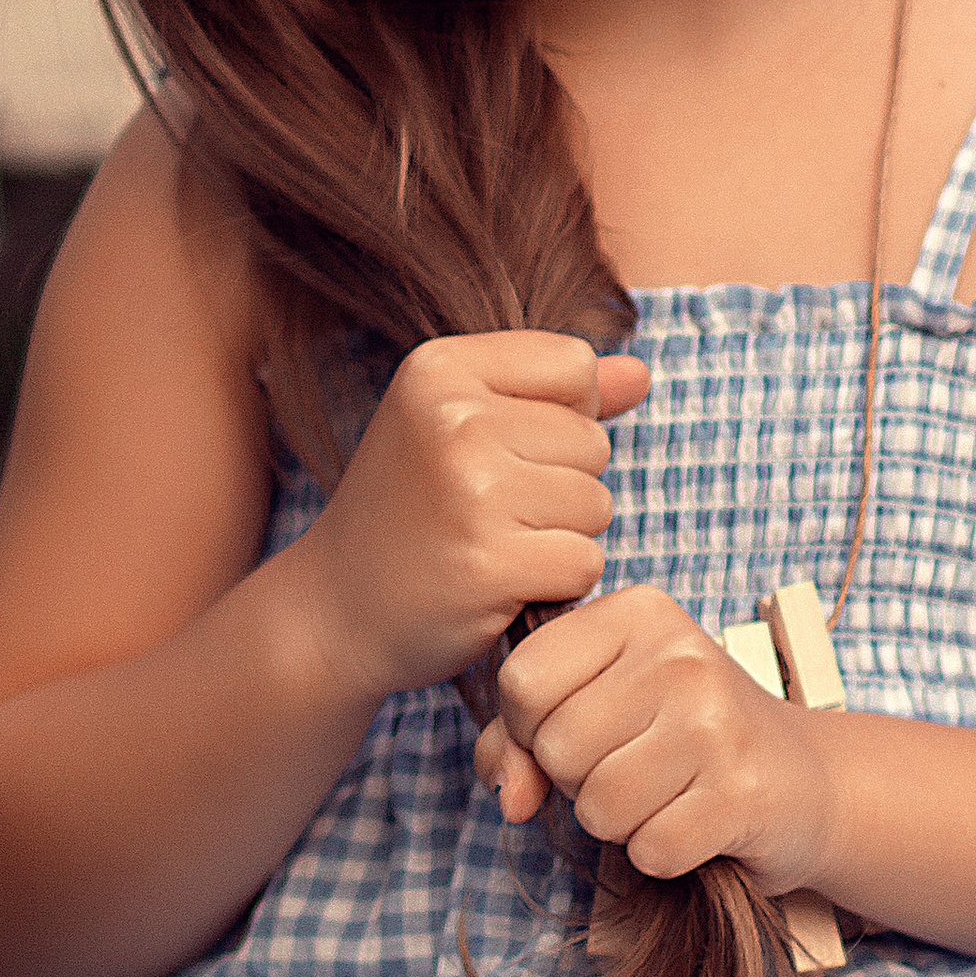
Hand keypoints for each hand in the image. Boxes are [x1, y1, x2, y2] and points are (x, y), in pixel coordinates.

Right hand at [292, 332, 648, 701]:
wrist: (334, 610)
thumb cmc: (409, 513)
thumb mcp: (460, 427)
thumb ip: (553, 393)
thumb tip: (641, 375)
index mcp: (439, 368)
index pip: (575, 366)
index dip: (559, 417)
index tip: (497, 453)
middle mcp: (452, 419)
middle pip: (592, 442)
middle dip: (559, 486)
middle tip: (483, 514)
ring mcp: (470, 492)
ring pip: (596, 504)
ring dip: (560, 537)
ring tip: (490, 545)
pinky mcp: (488, 563)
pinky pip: (585, 562)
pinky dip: (554, 584)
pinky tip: (497, 584)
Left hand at [475, 584, 835, 893]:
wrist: (804, 780)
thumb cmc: (684, 738)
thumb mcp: (601, 707)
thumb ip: (520, 738)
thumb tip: (508, 797)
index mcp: (639, 612)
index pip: (523, 680)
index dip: (528, 729)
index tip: (578, 732)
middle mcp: (681, 655)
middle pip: (556, 748)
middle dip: (579, 781)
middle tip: (636, 767)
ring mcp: (717, 722)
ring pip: (598, 807)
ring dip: (621, 822)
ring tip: (667, 794)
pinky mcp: (743, 792)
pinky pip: (649, 850)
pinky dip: (662, 855)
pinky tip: (697, 823)